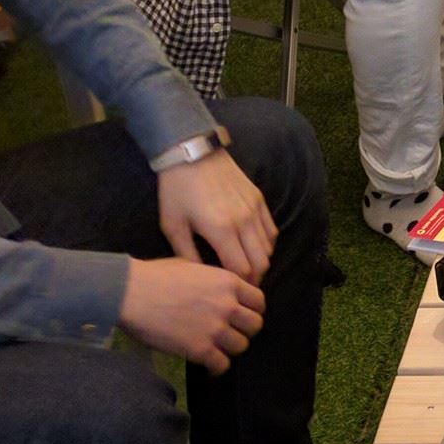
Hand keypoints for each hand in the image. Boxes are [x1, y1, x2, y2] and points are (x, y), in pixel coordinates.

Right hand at [117, 257, 265, 373]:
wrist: (131, 293)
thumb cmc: (156, 276)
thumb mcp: (193, 266)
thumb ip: (214, 280)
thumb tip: (222, 290)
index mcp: (228, 282)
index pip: (259, 301)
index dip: (252, 310)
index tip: (242, 316)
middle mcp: (227, 305)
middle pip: (255, 325)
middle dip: (244, 330)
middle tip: (230, 333)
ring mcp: (215, 328)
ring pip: (241, 346)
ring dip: (230, 348)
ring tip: (217, 348)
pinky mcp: (199, 349)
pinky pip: (222, 365)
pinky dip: (217, 367)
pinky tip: (209, 365)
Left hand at [158, 150, 276, 283]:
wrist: (192, 152)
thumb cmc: (176, 190)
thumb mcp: (172, 225)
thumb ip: (186, 254)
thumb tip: (199, 277)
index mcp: (221, 230)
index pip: (241, 269)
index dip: (239, 285)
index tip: (231, 291)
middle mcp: (243, 221)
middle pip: (261, 262)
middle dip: (253, 279)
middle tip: (242, 286)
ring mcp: (254, 209)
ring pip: (268, 248)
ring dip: (260, 262)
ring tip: (247, 268)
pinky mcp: (259, 199)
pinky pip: (271, 230)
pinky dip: (266, 245)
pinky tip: (253, 248)